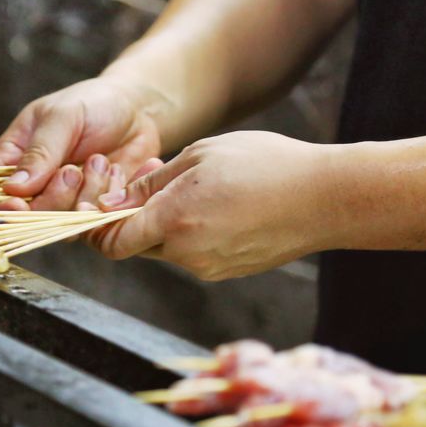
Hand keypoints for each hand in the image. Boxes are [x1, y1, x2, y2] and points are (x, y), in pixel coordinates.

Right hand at [0, 77, 162, 209]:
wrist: (138, 110)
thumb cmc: (93, 103)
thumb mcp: (62, 117)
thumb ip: (40, 152)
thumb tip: (12, 188)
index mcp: (14, 159)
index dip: (0, 207)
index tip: (18, 204)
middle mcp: (35, 187)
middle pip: (28, 216)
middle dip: (52, 198)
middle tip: (72, 171)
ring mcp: (64, 202)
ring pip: (60, 223)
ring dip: (82, 196)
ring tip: (99, 161)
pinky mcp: (93, 211)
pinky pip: (93, 224)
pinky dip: (106, 201)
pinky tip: (115, 171)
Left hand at [93, 131, 333, 280]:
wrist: (327, 198)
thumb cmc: (265, 164)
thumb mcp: (200, 155)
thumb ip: (151, 183)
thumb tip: (113, 203)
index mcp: (174, 221)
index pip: (111, 242)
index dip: (98, 225)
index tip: (106, 201)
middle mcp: (187, 253)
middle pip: (137, 244)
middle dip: (135, 216)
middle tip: (151, 177)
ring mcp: (209, 267)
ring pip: (167, 248)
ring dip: (166, 221)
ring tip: (192, 184)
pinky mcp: (229, 270)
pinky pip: (195, 252)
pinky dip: (192, 231)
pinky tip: (216, 202)